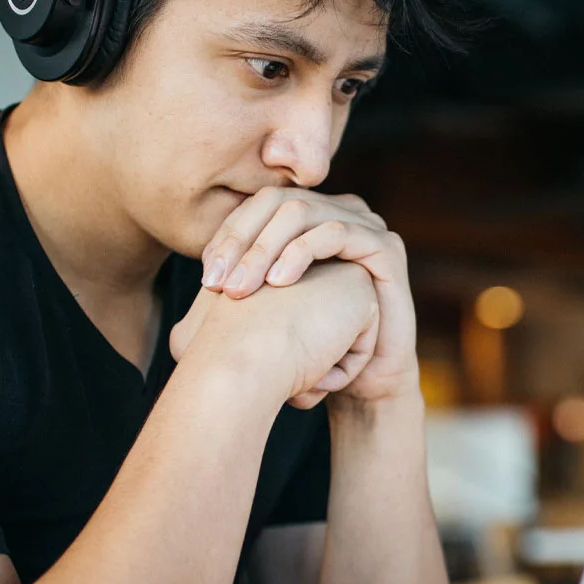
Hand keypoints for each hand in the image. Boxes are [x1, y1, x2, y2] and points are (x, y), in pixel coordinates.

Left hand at [198, 188, 417, 406]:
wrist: (364, 381)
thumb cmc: (314, 348)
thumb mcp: (269, 311)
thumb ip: (241, 285)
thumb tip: (198, 283)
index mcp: (310, 220)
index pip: (258, 207)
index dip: (228, 235)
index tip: (207, 277)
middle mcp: (337, 213)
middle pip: (277, 202)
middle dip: (241, 241)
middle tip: (218, 284)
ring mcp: (365, 225)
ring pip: (302, 212)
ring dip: (264, 248)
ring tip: (242, 288)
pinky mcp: (386, 246)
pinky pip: (337, 231)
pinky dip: (302, 252)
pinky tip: (279, 282)